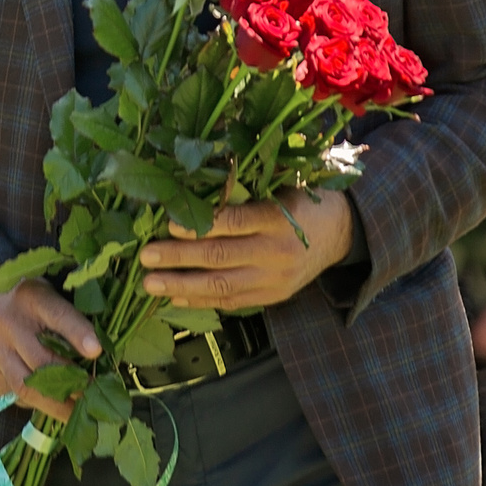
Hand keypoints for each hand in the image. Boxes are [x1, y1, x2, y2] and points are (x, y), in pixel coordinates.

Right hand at [0, 280, 99, 418]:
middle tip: (97, 401)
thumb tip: (100, 353)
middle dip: (73, 385)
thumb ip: (68, 318)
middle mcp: (9, 324)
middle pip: (43, 361)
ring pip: (26, 386)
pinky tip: (46, 401)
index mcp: (32, 298)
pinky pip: (12, 394)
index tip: (97, 351)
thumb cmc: (23, 301)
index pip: (58, 316)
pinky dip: (32, 401)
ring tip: (77, 416)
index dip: (78, 333)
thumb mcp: (45, 294)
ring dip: (55, 406)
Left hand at [138, 189, 352, 310]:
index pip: (234, 222)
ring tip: (150, 285)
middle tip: (146, 257)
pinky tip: (175, 298)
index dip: (201, 225)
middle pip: (221, 257)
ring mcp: (274, 279)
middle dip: (179, 258)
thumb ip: (243, 189)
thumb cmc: (301, 200)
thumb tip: (192, 184)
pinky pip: (232, 302)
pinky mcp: (272, 296)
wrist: (339, 233)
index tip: (169, 224)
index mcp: (278, 218)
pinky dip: (201, 301)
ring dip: (182, 286)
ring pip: (222, 286)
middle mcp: (275, 252)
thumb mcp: (281, 184)